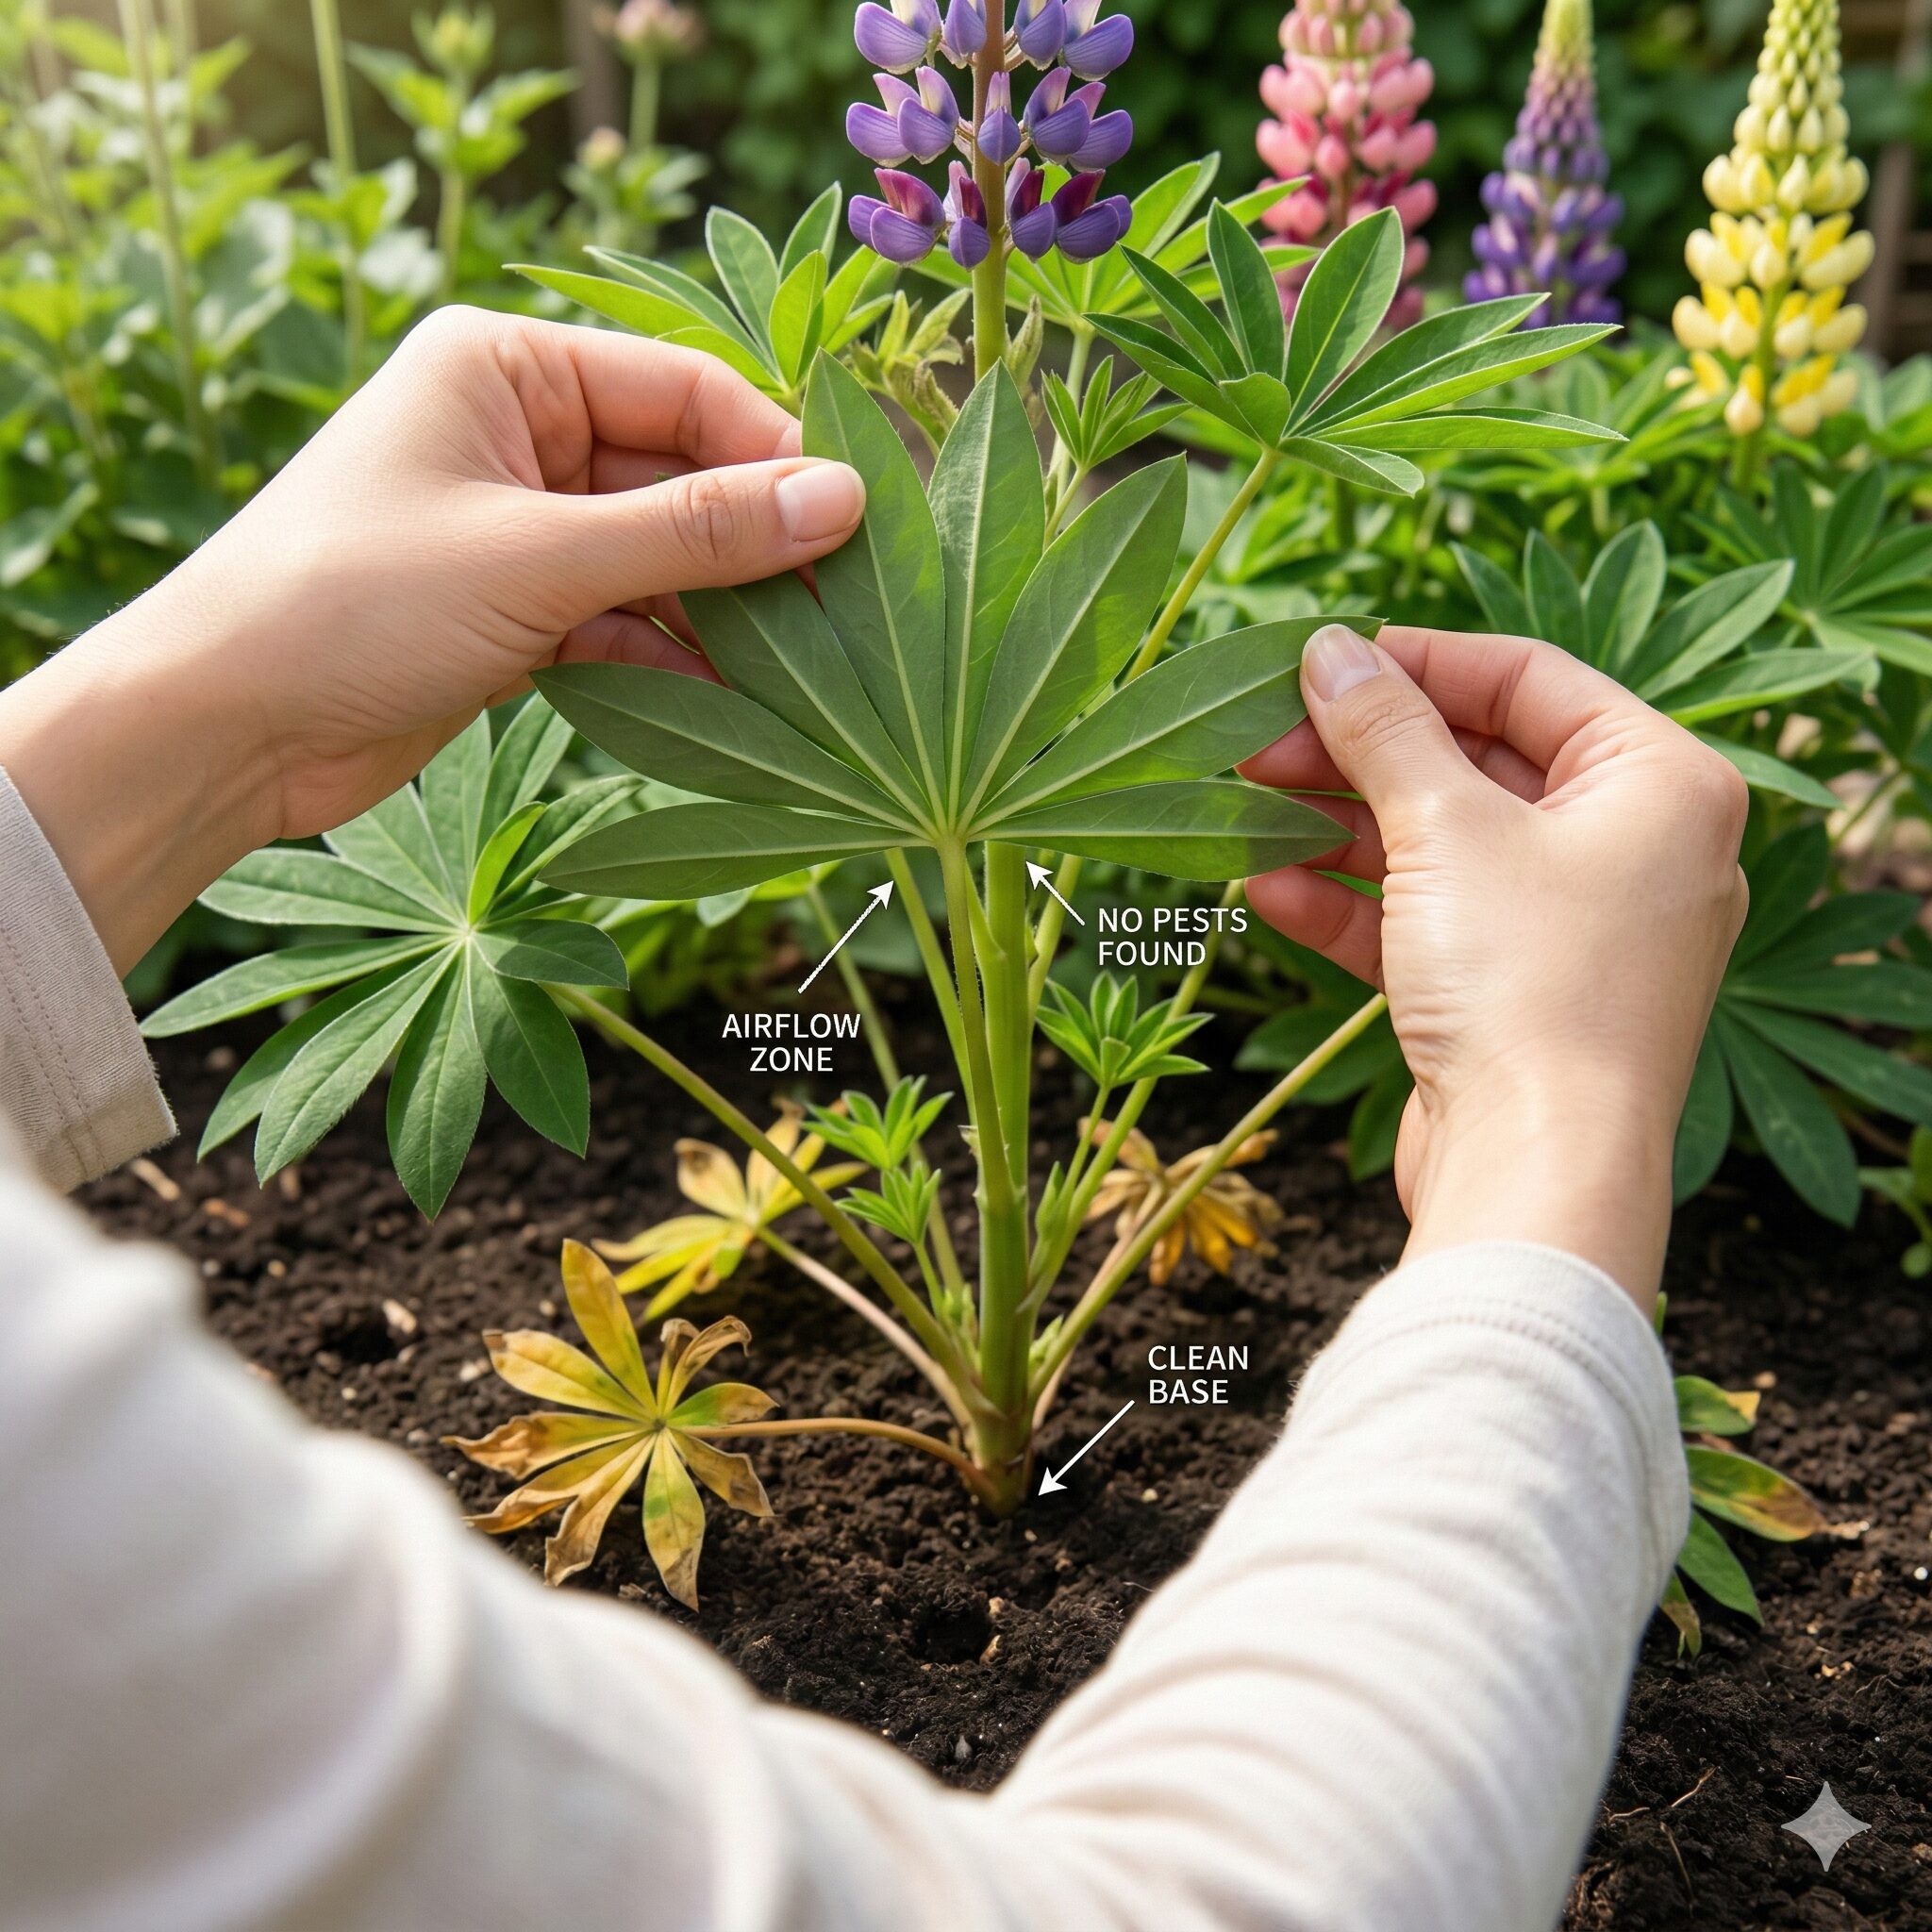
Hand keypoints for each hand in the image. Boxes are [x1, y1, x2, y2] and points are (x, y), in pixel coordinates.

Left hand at [0, 309, 865, 970]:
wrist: (223, 727)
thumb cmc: (351, 603)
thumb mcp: (538, 559)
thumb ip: (694, 531)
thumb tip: (840, 500)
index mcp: (506, 366)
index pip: (684, 389)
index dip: (775, 453)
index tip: (854, 523)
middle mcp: (517, 430)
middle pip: (679, 472)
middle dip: (754, 541)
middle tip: (845, 606)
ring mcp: (518, 523)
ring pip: (658, 553)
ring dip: (722, 608)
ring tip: (803, 663)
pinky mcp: (515, 606)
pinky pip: (623, 614)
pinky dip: (671, 653)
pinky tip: (729, 695)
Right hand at [1240, 623, 1749, 1301]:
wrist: (1539, 1171)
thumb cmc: (1528, 983)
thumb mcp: (1444, 828)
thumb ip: (1384, 729)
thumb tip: (1332, 649)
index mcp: (1658, 781)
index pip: (1528, 678)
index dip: (1416, 661)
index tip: (1321, 661)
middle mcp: (1631, 848)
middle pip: (1475, 763)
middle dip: (1359, 754)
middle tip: (1259, 740)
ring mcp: (1574, 928)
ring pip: (1442, 847)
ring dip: (1339, 828)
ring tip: (1243, 808)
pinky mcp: (1517, 996)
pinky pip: (1432, 923)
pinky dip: (1355, 905)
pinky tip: (1265, 888)